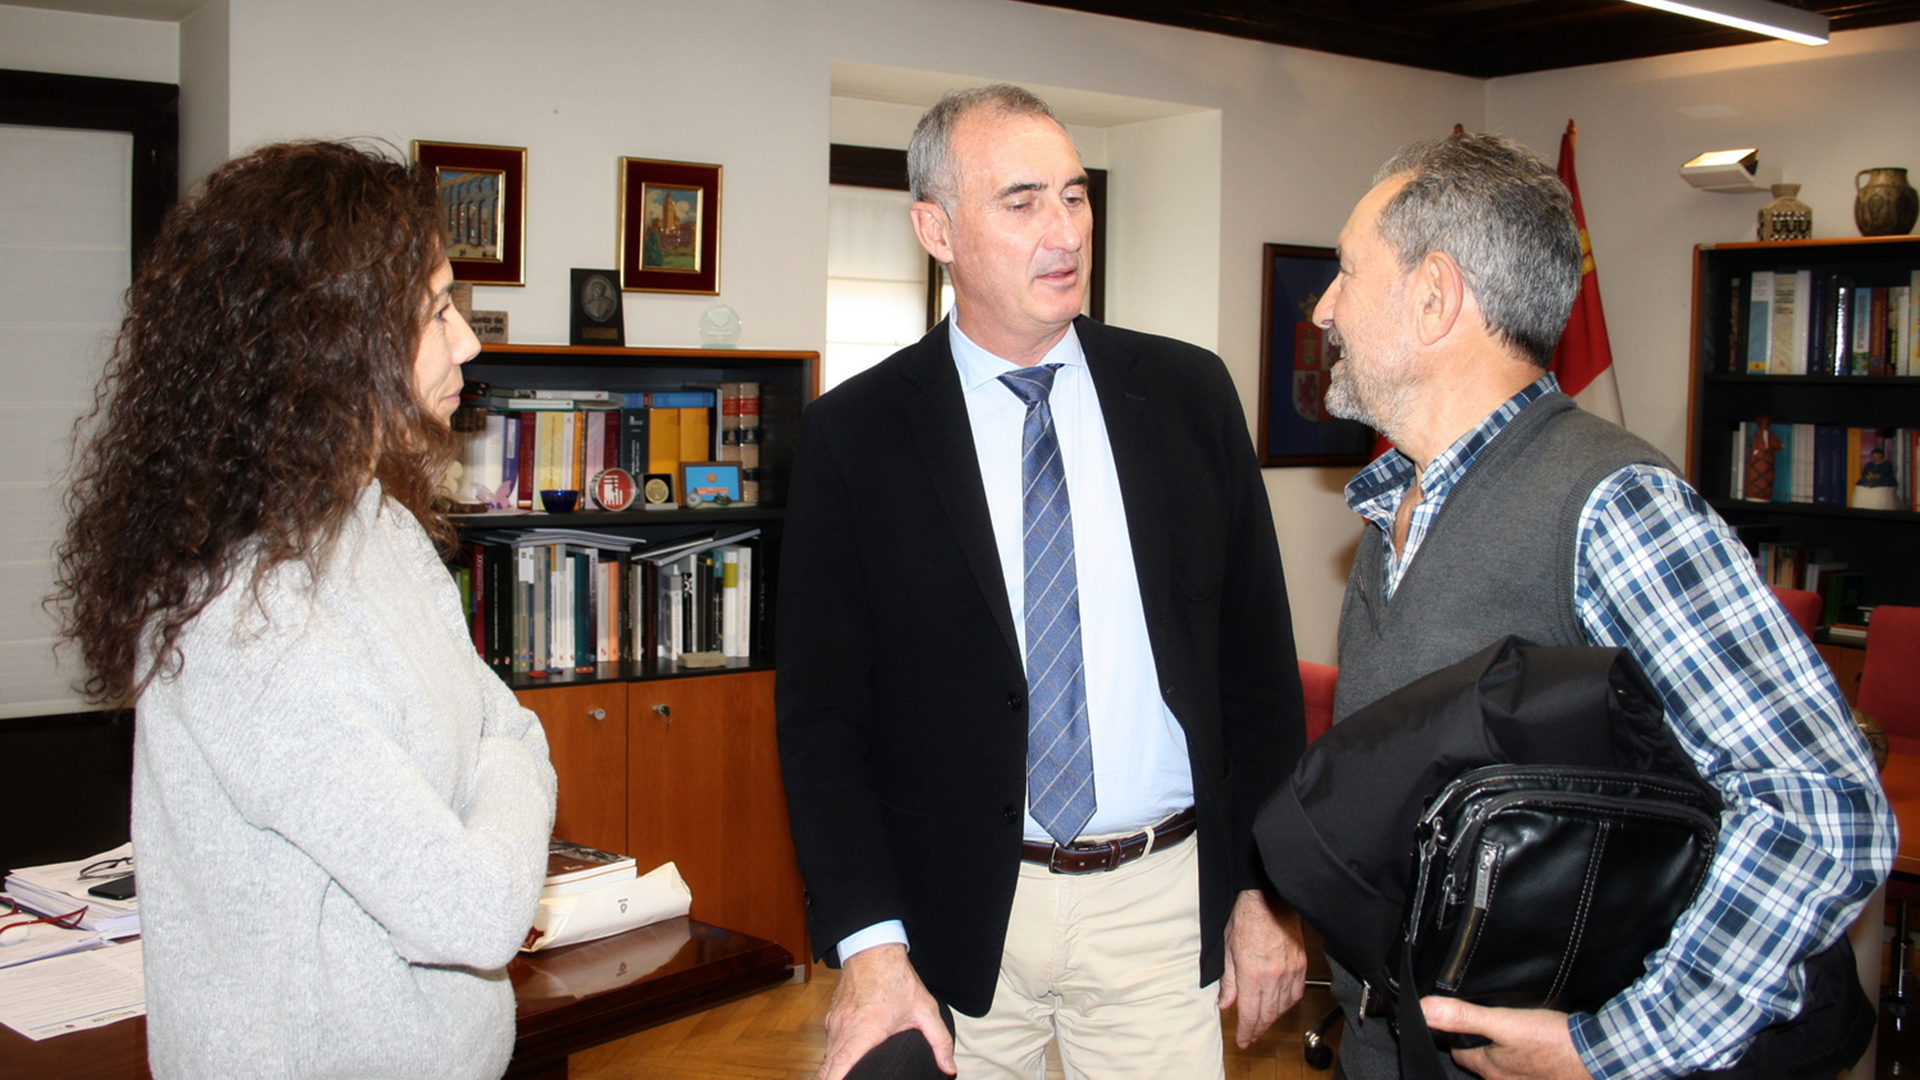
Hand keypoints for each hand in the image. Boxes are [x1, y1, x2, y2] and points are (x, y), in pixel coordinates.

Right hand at [819, 944, 954, 1079]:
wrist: (873, 950)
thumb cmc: (897, 979)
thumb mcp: (925, 1010)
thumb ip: (940, 1041)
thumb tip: (948, 1068)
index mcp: (866, 1029)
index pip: (841, 1062)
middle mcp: (845, 1027)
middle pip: (827, 1066)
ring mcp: (835, 1022)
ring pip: (827, 1056)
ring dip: (831, 1070)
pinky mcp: (831, 1017)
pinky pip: (829, 1043)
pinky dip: (833, 1056)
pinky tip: (843, 1063)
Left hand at [1217, 889, 1306, 1047]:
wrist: (1269, 900)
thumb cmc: (1246, 918)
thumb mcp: (1228, 950)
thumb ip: (1228, 981)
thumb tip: (1225, 1002)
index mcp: (1252, 974)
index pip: (1250, 1014)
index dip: (1246, 1031)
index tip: (1243, 1040)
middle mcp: (1273, 976)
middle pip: (1267, 1014)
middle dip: (1258, 1029)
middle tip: (1251, 1036)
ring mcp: (1289, 971)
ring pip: (1282, 1007)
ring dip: (1272, 1019)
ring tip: (1263, 1023)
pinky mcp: (1300, 965)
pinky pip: (1296, 993)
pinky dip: (1287, 1004)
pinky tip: (1280, 1006)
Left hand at [1419, 998, 1594, 1079]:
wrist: (1600, 1058)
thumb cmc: (1554, 1043)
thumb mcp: (1505, 1022)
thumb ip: (1465, 1016)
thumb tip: (1425, 1009)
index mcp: (1489, 1067)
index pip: (1459, 1051)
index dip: (1456, 1034)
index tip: (1457, 1021)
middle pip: (1482, 1059)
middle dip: (1481, 1043)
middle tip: (1487, 1022)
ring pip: (1505, 1065)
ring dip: (1505, 1051)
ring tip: (1510, 1032)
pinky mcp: (1547, 1079)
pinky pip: (1527, 1069)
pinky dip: (1527, 1058)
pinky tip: (1536, 1047)